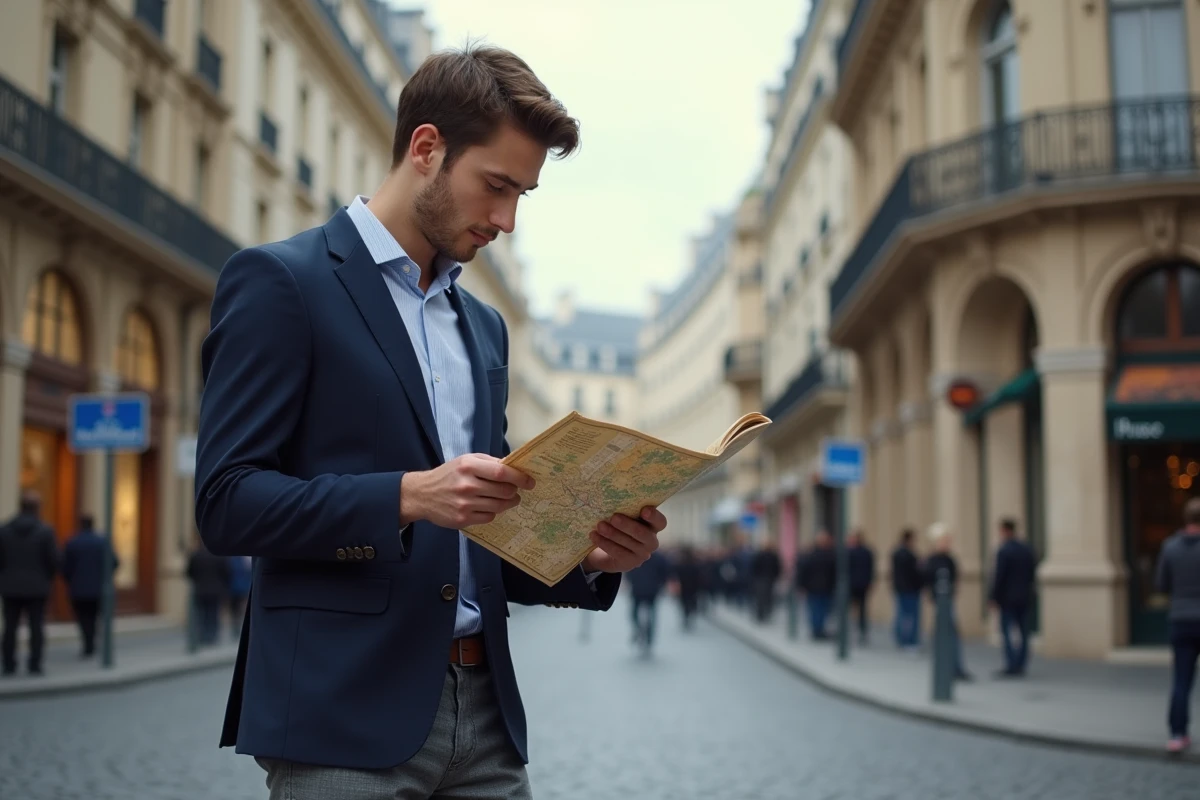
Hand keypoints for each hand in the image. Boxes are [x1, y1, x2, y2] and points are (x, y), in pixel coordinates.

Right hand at [400, 454, 534, 528]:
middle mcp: (467, 485)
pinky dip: (493, 512)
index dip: (520, 478)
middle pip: (504, 491)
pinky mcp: (462, 519)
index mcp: (469, 466)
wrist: (422, 494)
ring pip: (499, 506)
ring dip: (509, 503)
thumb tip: (514, 467)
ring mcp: (464, 504)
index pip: (502, 473)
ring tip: (508, 499)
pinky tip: (488, 506)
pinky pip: (489, 517)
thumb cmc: (448, 474)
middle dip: (515, 491)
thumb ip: (490, 463)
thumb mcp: (466, 460)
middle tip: (516, 490)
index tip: (530, 482)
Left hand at [582, 506, 665, 573]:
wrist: (607, 553)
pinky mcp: (629, 563)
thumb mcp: (625, 517)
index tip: (644, 510)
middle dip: (627, 525)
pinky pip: (617, 552)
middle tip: (613, 517)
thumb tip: (612, 496)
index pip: (660, 522)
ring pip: (628, 543)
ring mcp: (642, 554)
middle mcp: (651, 541)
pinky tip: (594, 535)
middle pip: (643, 533)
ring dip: (612, 533)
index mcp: (653, 526)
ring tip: (599, 525)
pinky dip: (604, 543)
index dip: (654, 516)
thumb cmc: (618, 527)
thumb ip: (626, 510)